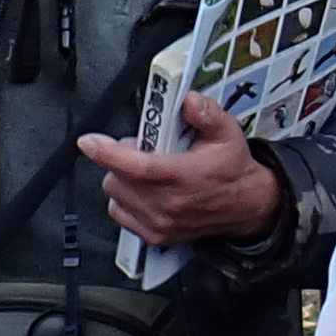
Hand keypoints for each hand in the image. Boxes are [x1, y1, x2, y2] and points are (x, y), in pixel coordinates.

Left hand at [82, 91, 285, 245]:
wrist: (247, 206)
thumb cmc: (233, 169)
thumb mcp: (228, 132)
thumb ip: (207, 113)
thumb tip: (187, 100)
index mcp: (184, 176)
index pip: (138, 166)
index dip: (108, 152)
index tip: (89, 142)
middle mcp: (169, 204)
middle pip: (119, 178)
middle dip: (122, 158)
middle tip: (142, 148)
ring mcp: (160, 222)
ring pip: (116, 195)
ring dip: (122, 178)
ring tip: (143, 169)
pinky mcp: (155, 235)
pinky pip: (120, 213)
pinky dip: (124, 198)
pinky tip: (142, 189)